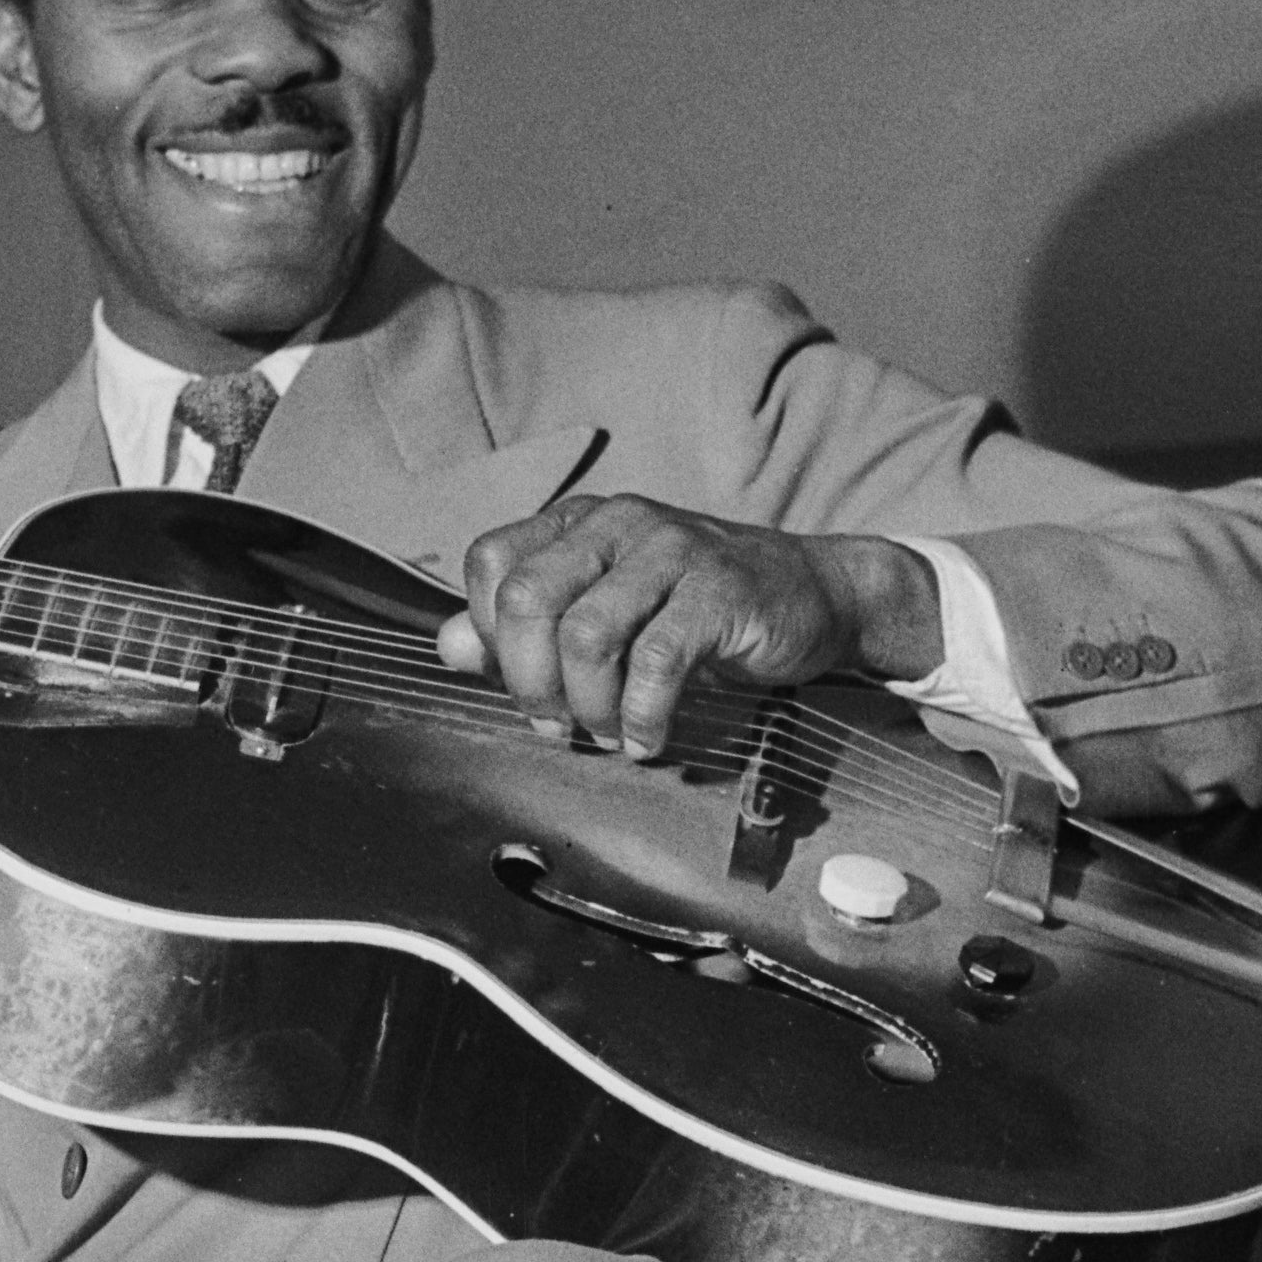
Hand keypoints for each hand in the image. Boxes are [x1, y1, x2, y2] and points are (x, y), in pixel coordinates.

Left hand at [438, 498, 938, 759]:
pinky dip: (643, 716)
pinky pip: (656, 661)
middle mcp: (617, 522)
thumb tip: (448, 646)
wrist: (812, 597)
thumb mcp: (605, 614)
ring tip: (609, 734)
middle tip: (555, 725)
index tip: (523, 687)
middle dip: (529, 680)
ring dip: (587, 706)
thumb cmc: (696, 612)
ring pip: (586, 634)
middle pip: (526, 599)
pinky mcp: (718, 590)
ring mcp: (670, 549)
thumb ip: (523, 632)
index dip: (491, 638)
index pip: (491, 565)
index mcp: (578, 523)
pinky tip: (650, 738)